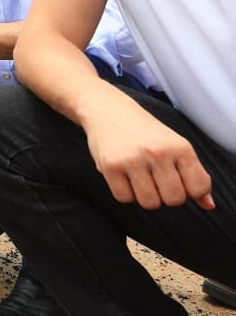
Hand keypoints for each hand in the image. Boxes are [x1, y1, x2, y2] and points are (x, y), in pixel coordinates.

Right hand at [84, 101, 214, 209]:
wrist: (108, 110)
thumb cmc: (144, 131)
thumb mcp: (175, 145)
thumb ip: (193, 174)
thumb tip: (208, 204)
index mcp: (180, 147)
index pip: (198, 188)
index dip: (191, 191)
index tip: (180, 182)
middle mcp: (158, 153)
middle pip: (174, 199)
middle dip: (166, 195)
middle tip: (157, 180)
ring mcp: (133, 160)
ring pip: (149, 203)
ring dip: (145, 196)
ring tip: (140, 178)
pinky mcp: (110, 166)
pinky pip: (124, 198)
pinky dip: (125, 193)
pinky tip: (124, 177)